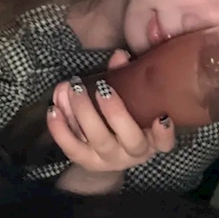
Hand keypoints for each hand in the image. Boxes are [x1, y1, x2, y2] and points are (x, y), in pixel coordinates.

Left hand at [47, 50, 174, 173]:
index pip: (165, 143)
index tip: (161, 116)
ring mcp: (109, 160)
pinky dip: (61, 130)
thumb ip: (129, 77)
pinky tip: (54, 109)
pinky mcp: (86, 161)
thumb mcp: (133, 98)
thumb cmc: (126, 114)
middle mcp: (133, 153)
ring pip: (99, 141)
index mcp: (152, 139)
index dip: (164, 133)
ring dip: (84, 114)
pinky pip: (72, 149)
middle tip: (102, 87)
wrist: (108, 147)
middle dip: (115, 111)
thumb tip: (119, 55)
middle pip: (129, 139)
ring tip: (73, 89)